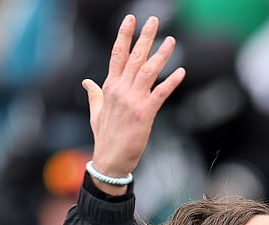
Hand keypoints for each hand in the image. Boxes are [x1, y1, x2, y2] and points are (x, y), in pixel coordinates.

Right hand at [82, 15, 185, 194]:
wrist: (110, 160)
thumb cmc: (104, 138)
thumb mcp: (96, 113)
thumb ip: (94, 94)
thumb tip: (87, 81)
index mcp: (109, 87)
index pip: (118, 55)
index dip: (124, 36)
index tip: (131, 20)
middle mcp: (120, 90)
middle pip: (134, 57)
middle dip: (144, 37)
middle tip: (154, 20)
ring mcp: (132, 101)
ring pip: (148, 71)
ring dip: (161, 55)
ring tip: (171, 41)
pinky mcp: (144, 114)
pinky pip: (160, 94)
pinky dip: (171, 82)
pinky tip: (181, 72)